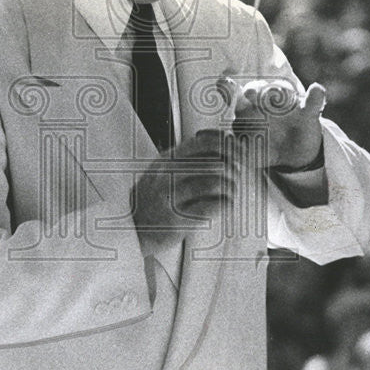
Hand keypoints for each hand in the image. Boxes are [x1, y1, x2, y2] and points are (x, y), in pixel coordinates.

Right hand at [131, 130, 240, 259]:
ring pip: (214, 184)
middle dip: (232, 168)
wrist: (132, 227)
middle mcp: (168, 176)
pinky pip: (211, 207)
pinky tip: (226, 203)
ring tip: (231, 190)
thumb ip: (189, 157)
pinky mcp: (179, 219)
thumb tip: (224, 143)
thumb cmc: (153, 198)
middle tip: (236, 174)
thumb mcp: (163, 169)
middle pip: (213, 163)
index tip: (237, 151)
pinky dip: (225, 204)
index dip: (226, 145)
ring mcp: (172, 198)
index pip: (204, 142)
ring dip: (230, 187)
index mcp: (168, 160)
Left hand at [221, 76, 325, 170]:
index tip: (223, 82)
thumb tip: (226, 146)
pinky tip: (316, 90)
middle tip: (249, 95)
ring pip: (280, 91)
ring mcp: (288, 104)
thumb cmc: (267, 148)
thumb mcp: (252, 154)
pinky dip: (316, 96)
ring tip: (277, 97)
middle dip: (253, 91)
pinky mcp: (308, 112)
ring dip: (277, 92)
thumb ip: (241, 150)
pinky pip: (313, 102)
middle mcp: (266, 101)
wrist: (294, 156)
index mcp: (248, 110)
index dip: (228, 89)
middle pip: (256, 90)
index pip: (235, 96)